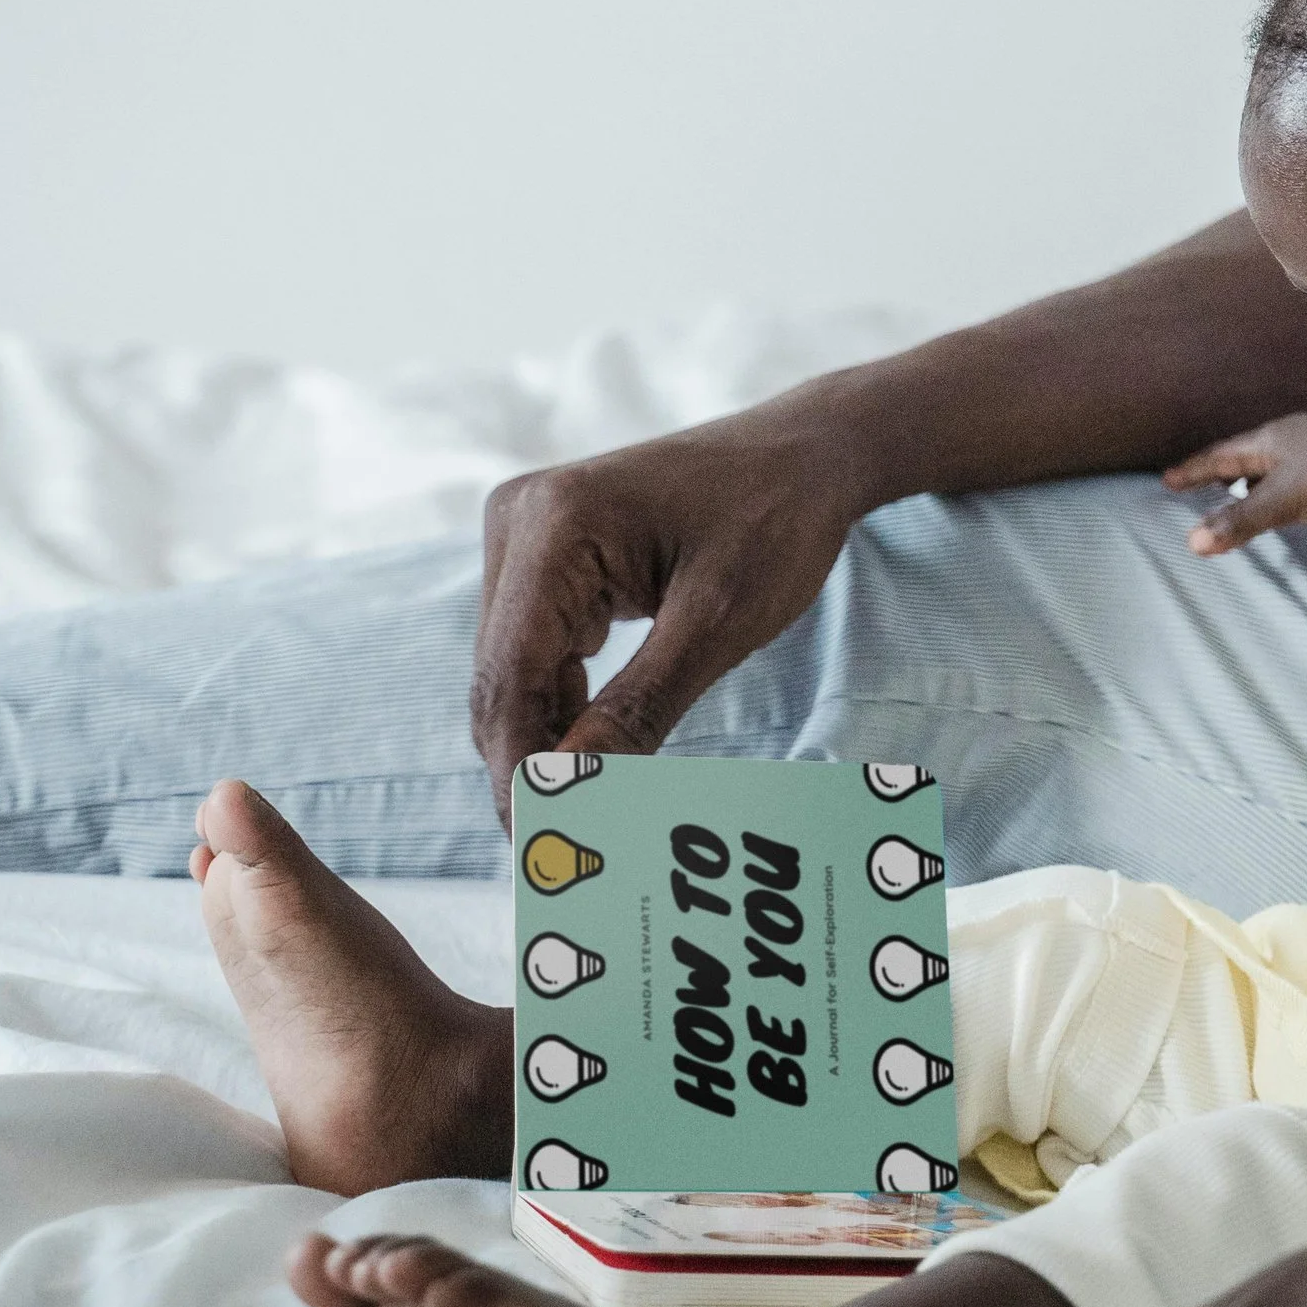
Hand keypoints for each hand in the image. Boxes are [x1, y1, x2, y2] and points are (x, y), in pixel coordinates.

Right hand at [470, 401, 858, 818]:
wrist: (807, 454)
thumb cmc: (777, 521)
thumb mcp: (718, 625)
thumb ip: (637, 709)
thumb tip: (570, 794)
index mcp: (554, 524)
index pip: (509, 674)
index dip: (519, 768)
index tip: (540, 849)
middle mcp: (519, 520)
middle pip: (500, 676)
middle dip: (530, 761)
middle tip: (564, 853)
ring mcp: (526, 534)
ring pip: (513, 671)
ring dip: (547, 737)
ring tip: (587, 812)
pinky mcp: (546, 555)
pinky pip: (537, 648)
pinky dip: (565, 703)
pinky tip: (599, 752)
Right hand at [1162, 412, 1306, 557]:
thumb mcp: (1281, 501)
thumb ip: (1239, 522)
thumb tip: (1191, 543)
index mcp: (1269, 438)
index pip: (1220, 455)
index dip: (1193, 470)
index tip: (1168, 479)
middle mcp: (1290, 437)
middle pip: (1246, 455)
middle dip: (1221, 471)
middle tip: (1201, 485)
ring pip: (1274, 464)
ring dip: (1253, 480)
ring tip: (1241, 494)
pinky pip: (1298, 473)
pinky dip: (1282, 487)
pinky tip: (1290, 501)